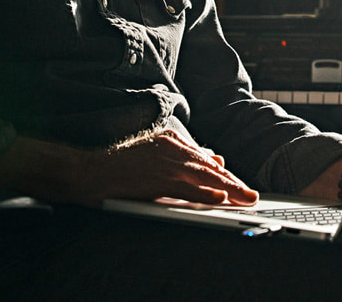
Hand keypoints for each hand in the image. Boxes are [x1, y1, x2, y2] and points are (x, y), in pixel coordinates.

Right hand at [87, 129, 258, 206]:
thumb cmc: (120, 166)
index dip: (226, 177)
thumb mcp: (156, 154)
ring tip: (244, 199)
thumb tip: (216, 159)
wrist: (90, 171)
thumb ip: (184, 156)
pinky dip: (204, 194)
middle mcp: (172, 148)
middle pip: (209, 168)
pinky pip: (185, 188)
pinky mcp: (156, 178)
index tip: (241, 187)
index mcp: (173, 140)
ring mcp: (164, 162)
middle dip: (233, 184)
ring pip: (203, 177)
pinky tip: (219, 199)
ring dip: (227, 190)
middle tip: (251, 196)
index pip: (206, 161)